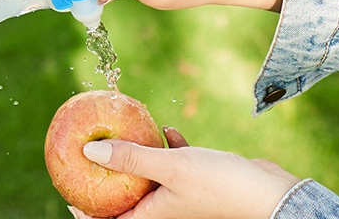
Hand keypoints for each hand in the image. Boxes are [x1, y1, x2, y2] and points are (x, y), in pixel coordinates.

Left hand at [69, 128, 299, 218]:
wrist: (270, 193)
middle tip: (90, 152)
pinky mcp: (199, 179)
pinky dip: (167, 146)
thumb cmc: (221, 185)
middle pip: (128, 196)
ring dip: (139, 156)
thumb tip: (89, 152)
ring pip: (150, 176)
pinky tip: (167, 128)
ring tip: (124, 133)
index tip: (68, 193)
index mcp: (154, 215)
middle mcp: (166, 208)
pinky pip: (174, 162)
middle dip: (109, 176)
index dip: (87, 213)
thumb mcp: (170, 167)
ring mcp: (182, 194)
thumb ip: (131, 158)